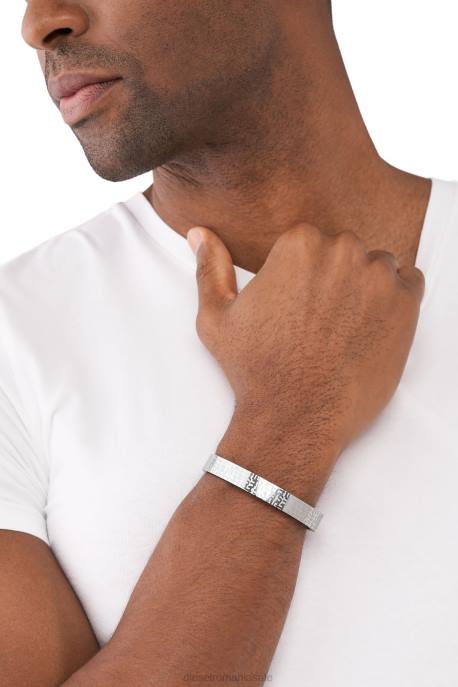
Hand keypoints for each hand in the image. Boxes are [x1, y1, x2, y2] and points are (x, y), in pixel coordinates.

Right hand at [187, 223, 423, 455]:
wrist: (296, 417)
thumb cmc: (254, 369)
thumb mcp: (217, 317)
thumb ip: (210, 268)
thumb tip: (198, 233)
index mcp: (298, 244)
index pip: (311, 242)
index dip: (304, 277)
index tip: (298, 307)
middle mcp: (341, 250)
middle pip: (345, 252)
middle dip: (335, 279)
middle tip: (319, 322)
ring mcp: (378, 277)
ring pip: (377, 266)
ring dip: (366, 288)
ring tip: (344, 328)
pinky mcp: (406, 304)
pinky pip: (410, 284)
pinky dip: (396, 301)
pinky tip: (370, 329)